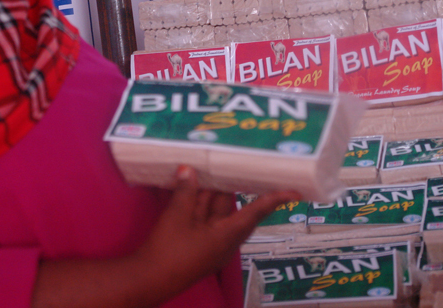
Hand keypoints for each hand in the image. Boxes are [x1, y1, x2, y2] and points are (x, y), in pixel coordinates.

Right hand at [132, 166, 299, 300]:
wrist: (148, 279)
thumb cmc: (168, 250)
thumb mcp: (176, 216)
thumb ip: (185, 192)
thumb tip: (189, 169)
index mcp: (226, 236)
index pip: (256, 213)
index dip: (274, 200)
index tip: (294, 192)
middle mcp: (223, 241)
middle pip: (233, 208)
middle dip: (232, 186)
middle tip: (241, 164)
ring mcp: (209, 244)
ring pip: (216, 213)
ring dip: (211, 193)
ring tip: (213, 166)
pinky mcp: (196, 245)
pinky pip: (204, 220)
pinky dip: (200, 203)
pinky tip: (193, 187)